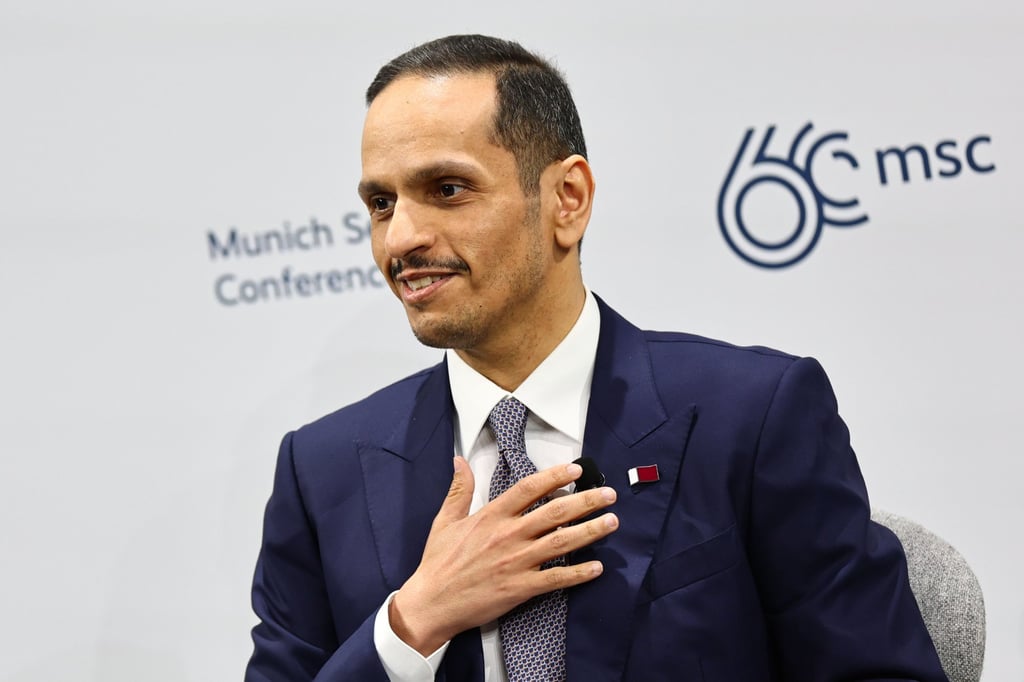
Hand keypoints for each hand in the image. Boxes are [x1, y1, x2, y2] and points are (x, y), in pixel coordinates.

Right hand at [389, 456, 618, 654]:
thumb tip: (459, 460)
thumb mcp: (445, 520)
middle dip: (586, 501)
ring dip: (590, 531)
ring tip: (612, 521)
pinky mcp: (521, 588)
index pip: (529, 488)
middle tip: (609, 494)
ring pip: (562, 542)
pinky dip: (578, 573)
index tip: (576, 470)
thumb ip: (459, 489)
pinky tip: (597, 567)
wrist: (431, 603)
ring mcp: (517, 562)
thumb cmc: (439, 562)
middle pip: (555, 512)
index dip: (555, 476)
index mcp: (491, 516)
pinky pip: (556, 579)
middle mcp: (508, 535)